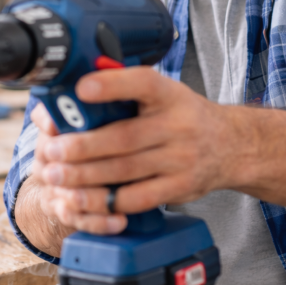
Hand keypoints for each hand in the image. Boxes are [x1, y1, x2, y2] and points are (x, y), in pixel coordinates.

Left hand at [29, 67, 239, 234]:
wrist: (233, 147)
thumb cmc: (186, 118)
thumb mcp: (166, 94)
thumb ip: (127, 90)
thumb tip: (77, 83)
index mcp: (172, 95)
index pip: (144, 83)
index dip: (113, 85)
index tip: (83, 88)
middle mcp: (180, 126)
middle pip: (124, 137)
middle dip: (81, 146)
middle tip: (52, 151)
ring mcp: (182, 159)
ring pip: (125, 170)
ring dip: (84, 176)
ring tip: (56, 176)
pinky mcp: (180, 187)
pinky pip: (137, 198)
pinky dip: (106, 201)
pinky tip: (84, 198)